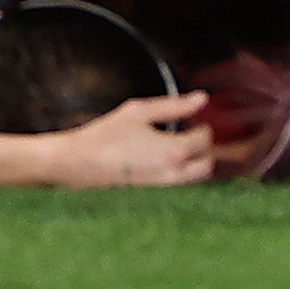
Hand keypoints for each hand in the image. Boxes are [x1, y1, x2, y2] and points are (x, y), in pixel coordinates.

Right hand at [48, 93, 211, 187]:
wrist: (82, 162)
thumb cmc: (108, 134)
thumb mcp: (141, 111)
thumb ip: (174, 105)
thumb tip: (201, 99)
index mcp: (174, 151)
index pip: (205, 140)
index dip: (202, 123)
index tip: (193, 114)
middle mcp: (173, 172)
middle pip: (207, 164)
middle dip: (205, 147)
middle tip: (191, 129)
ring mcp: (163, 184)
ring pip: (195, 176)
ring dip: (195, 160)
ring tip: (179, 139)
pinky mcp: (153, 189)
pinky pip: (179, 181)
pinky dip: (182, 168)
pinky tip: (164, 151)